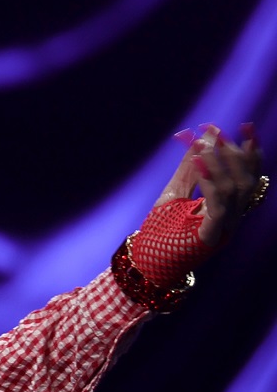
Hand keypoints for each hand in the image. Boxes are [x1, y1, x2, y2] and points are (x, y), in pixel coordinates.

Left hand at [155, 123, 263, 247]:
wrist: (145, 265)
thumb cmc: (159, 233)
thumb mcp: (173, 193)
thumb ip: (187, 169)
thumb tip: (199, 139)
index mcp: (227, 206)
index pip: (248, 174)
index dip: (248, 151)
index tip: (240, 126)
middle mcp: (231, 216)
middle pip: (245, 179)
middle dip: (232, 152)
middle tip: (215, 133)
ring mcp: (224, 227)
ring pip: (235, 189)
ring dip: (220, 163)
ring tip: (203, 146)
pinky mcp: (211, 236)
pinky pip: (218, 205)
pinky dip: (210, 182)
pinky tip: (198, 163)